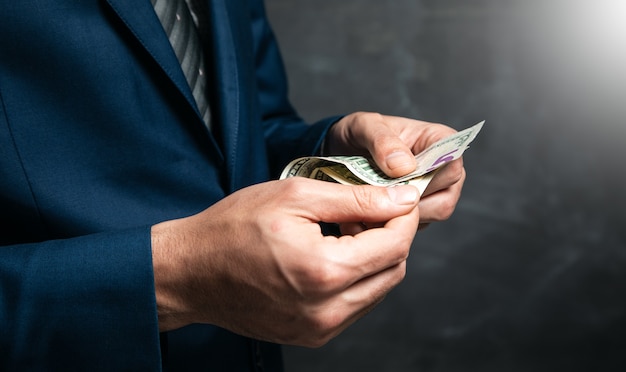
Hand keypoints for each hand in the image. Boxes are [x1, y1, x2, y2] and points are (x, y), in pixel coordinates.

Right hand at [151, 178, 419, 345]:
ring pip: (379, 289)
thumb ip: (356, 198)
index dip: (403, 215)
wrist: (191, 272)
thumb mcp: (295, 197)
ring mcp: (321, 328)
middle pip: (394, 269)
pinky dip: (355, 278)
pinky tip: (331, 257)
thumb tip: (403, 199)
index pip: (396, 244)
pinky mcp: (313, 335)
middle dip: (390, 236)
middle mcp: (328, 310)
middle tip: (363, 212)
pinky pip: (356, 305)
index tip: (395, 197)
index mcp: (324, 271)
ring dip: (373, 258)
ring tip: (343, 234)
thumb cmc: (233, 229)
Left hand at [325, 112, 465, 225]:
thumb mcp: (364, 127)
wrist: (343, 150)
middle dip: (407, 203)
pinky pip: (416, 225)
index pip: (450, 167)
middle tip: (374, 197)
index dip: (425, 180)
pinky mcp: (422, 209)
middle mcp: (445, 168)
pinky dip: (393, 223)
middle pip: (444, 199)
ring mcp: (436, 191)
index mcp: (440, 140)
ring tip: (371, 204)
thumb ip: (383, 141)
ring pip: (432, 216)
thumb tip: (405, 166)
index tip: (393, 181)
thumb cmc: (360, 133)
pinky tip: (372, 212)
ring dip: (400, 216)